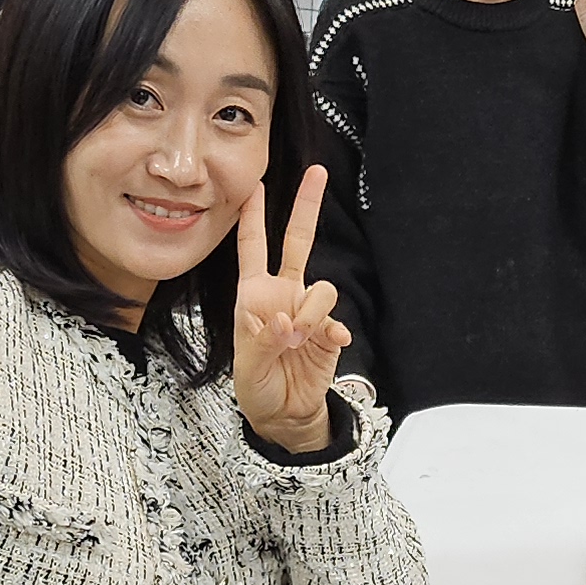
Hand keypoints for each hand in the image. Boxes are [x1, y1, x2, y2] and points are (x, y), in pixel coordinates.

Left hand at [229, 165, 347, 450]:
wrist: (284, 413)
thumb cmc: (256, 384)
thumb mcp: (248, 363)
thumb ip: (265, 338)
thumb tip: (288, 321)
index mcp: (255, 295)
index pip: (254, 248)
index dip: (254, 218)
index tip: (255, 188)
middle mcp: (285, 294)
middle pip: (299, 242)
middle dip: (307, 206)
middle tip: (318, 171)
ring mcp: (310, 311)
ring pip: (323, 288)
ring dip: (310, 314)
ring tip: (296, 342)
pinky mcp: (330, 332)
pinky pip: (337, 319)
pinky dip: (331, 332)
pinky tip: (327, 345)